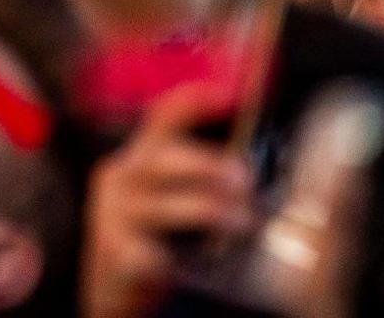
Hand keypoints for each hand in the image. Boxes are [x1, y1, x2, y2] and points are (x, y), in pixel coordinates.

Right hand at [81, 85, 254, 317]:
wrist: (118, 290)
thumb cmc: (164, 242)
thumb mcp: (183, 200)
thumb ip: (215, 178)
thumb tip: (270, 160)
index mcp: (144, 158)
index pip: (166, 116)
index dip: (195, 100)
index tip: (231, 94)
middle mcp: (123, 178)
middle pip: (161, 156)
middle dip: (207, 164)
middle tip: (244, 179)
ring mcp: (114, 215)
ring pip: (161, 204)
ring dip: (208, 212)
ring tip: (242, 224)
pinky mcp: (113, 253)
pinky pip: (146, 251)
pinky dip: (175, 259)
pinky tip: (189, 263)